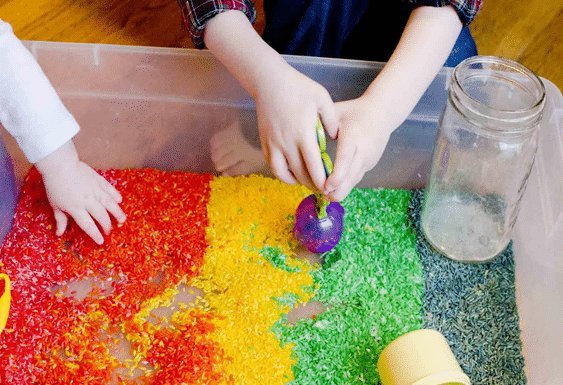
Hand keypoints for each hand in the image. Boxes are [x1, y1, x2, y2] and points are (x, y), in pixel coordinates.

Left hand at [36, 140, 125, 243]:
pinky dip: (115, 195)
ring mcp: (95, 190)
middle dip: (107, 226)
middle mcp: (88, 200)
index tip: (101, 241)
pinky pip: (110, 189)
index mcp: (76, 208)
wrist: (60, 165)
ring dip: (117, 213)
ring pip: (110, 203)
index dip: (95, 234)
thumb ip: (60, 220)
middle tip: (109, 231)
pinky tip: (119, 201)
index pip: (88, 225)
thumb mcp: (55, 205)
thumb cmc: (55, 186)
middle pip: (101, 216)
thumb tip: (59, 234)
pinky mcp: (98, 180)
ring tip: (123, 220)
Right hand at [203, 10, 337, 191]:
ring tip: (305, 182)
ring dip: (295, 181)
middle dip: (311, 184)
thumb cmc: (298, 87)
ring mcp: (273, 144)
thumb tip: (335, 138)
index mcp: (303, 133)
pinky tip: (292, 172)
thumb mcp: (322, 99)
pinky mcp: (264, 142)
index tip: (329, 187)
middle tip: (322, 189)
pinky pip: (273, 165)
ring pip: (282, 173)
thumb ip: (331, 120)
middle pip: (299, 173)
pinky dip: (282, 173)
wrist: (269, 82)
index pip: (313, 165)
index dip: (321, 180)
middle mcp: (286, 142)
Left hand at [324, 96, 392, 201]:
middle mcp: (363, 151)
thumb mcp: (337, 112)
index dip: (336, 176)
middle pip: (351, 177)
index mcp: (353, 137)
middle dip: (336, 190)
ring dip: (340, 190)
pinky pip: (356, 177)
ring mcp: (368, 160)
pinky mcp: (370, 165)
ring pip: (354, 181)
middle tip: (319, 194)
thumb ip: (321, 123)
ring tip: (323, 194)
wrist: (383, 113)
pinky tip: (332, 188)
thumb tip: (303, 136)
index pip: (345, 161)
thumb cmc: (355, 111)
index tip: (325, 186)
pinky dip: (345, 184)